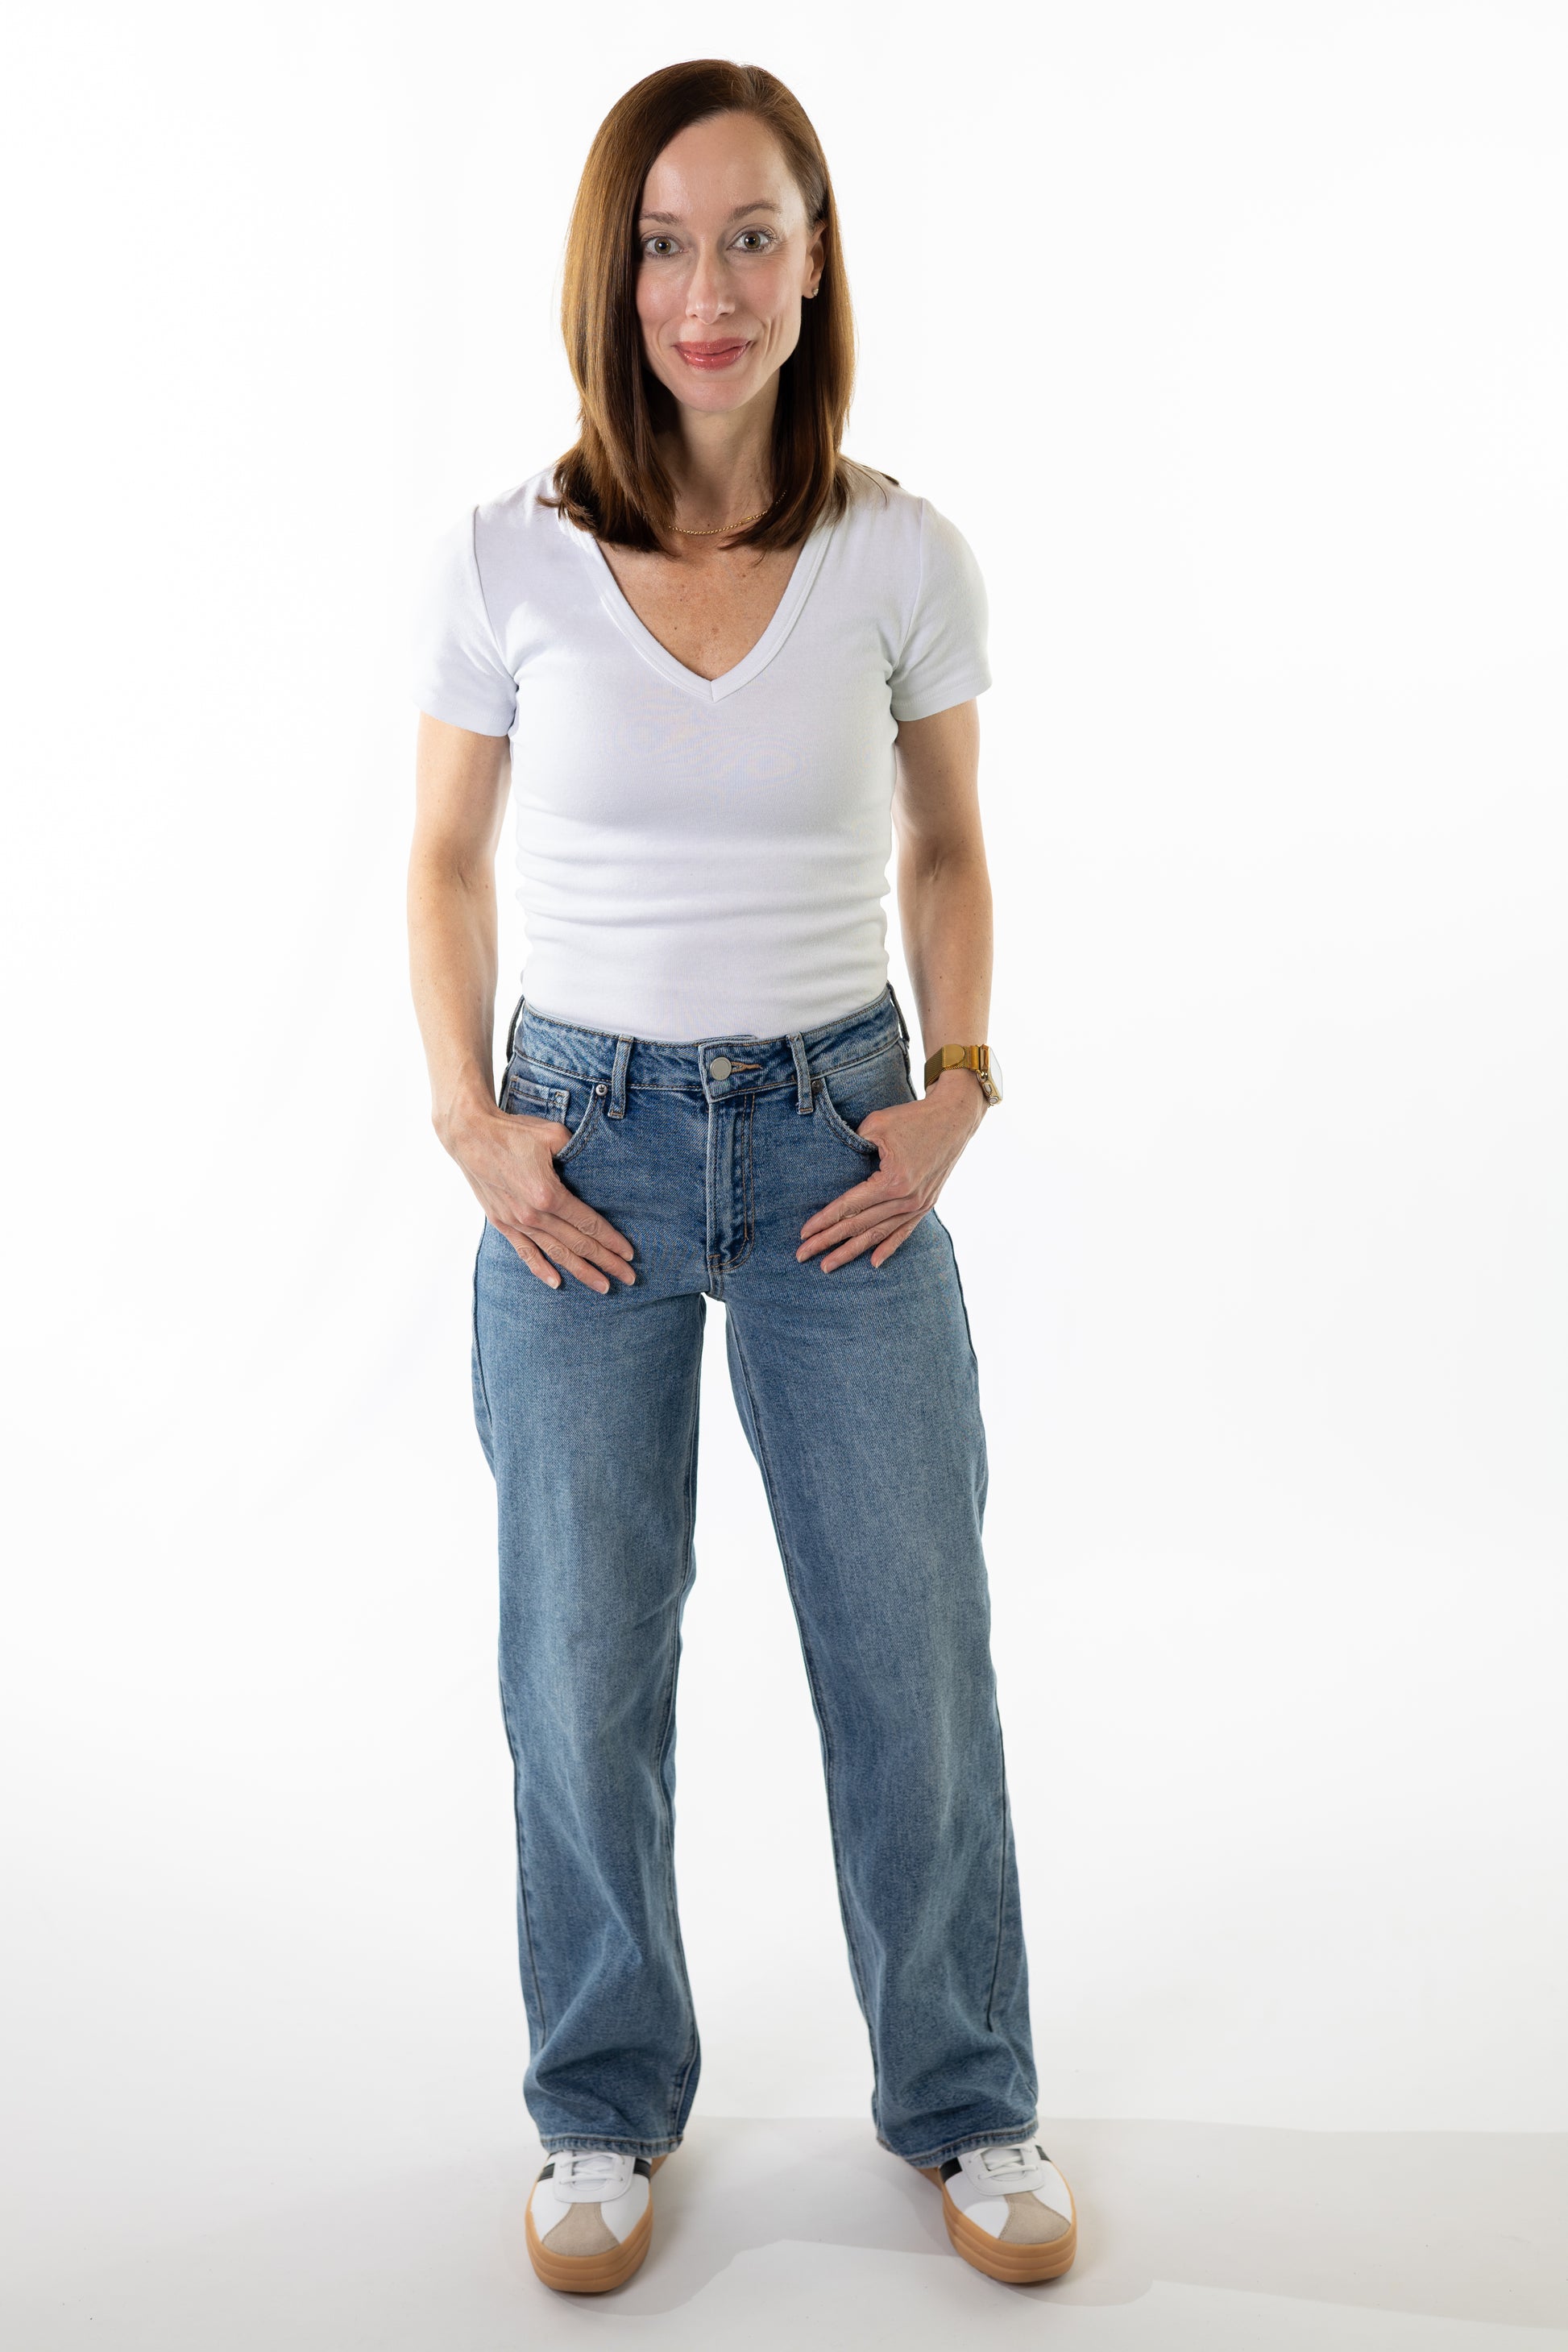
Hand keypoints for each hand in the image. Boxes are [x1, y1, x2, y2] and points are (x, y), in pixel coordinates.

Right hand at [448, 1104, 635, 1292]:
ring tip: (602, 1286)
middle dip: (606, 1262)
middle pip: (578, 1244)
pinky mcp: (502, 1222)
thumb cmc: (513, 1132)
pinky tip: (557, 1283)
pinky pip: (525, 1252)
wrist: (470, 1136)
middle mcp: (534, 1214)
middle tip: (628, 1277)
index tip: (629, 1254)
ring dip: (581, 1271)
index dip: (612, 1240)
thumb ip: (577, 1153)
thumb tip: (593, 1164)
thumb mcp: (553, 1134)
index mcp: (549, 1194)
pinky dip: (541, 1269)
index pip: (589, 1224)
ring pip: (556, 1253)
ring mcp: (516, 1222)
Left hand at [797, 1069, 985, 1271]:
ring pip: (878, 1234)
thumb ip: (854, 1146)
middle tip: (803, 1255)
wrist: (954, 1118)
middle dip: (829, 1242)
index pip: (849, 1206)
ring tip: (829, 1266)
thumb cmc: (913, 1118)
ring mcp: (918, 1205)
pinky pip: (903, 1232)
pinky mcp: (926, 1204)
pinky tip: (873, 1263)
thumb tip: (838, 1165)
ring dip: (851, 1251)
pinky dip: (888, 1247)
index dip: (824, 1220)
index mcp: (892, 1181)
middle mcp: (906, 1199)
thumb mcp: (877, 1125)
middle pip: (859, 1226)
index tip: (804, 1234)